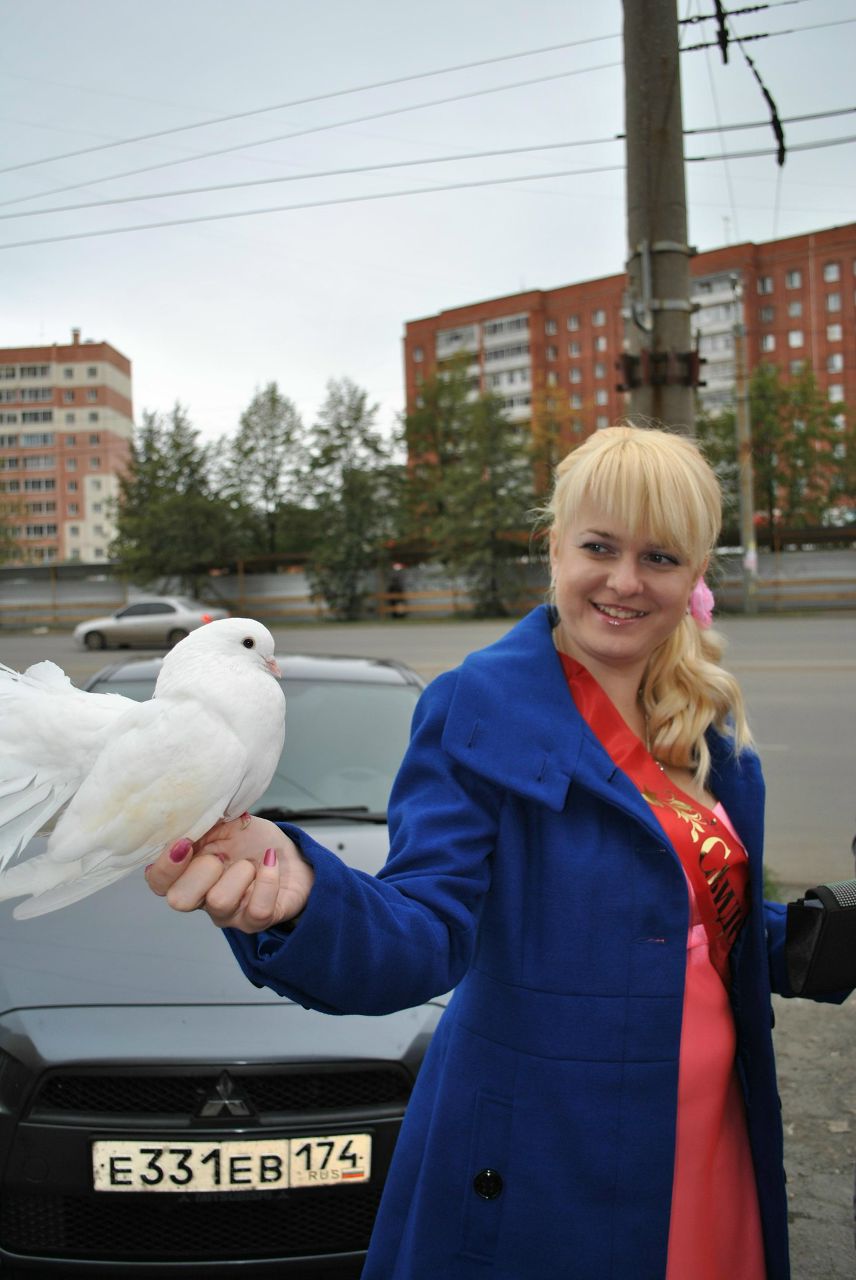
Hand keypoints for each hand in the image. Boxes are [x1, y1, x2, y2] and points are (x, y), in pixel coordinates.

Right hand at [145, 816, 314, 932]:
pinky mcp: (256, 921)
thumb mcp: (224, 823)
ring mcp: (228, 914)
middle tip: (222, 856)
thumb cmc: (253, 841)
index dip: (166, 866)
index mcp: (188, 873)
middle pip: (179, 900)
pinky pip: (257, 908)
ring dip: (240, 872)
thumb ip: (201, 823)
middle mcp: (202, 899)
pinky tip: (270, 861)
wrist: (290, 856)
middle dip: (203, 869)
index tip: (185, 842)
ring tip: (251, 862)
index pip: (158, 882)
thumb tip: (184, 813)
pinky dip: (267, 878)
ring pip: (219, 902)